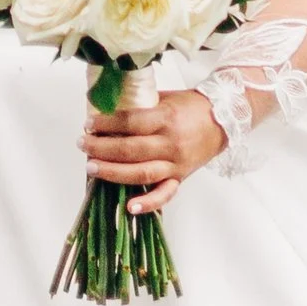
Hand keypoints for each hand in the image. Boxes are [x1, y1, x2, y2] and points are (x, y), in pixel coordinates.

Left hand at [79, 80, 226, 218]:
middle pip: (130, 149)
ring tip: (91, 167)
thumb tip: (106, 108)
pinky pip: (165, 194)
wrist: (224, 119)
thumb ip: (139, 105)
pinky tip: (129, 207)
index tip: (89, 124)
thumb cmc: (190, 106)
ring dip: (113, 172)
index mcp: (166, 118)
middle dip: (101, 148)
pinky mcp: (181, 177)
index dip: (106, 123)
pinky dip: (148, 203)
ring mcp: (176, 163)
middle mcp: (171, 143)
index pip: (130, 122)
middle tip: (83, 144)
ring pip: (141, 173)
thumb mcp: (165, 98)